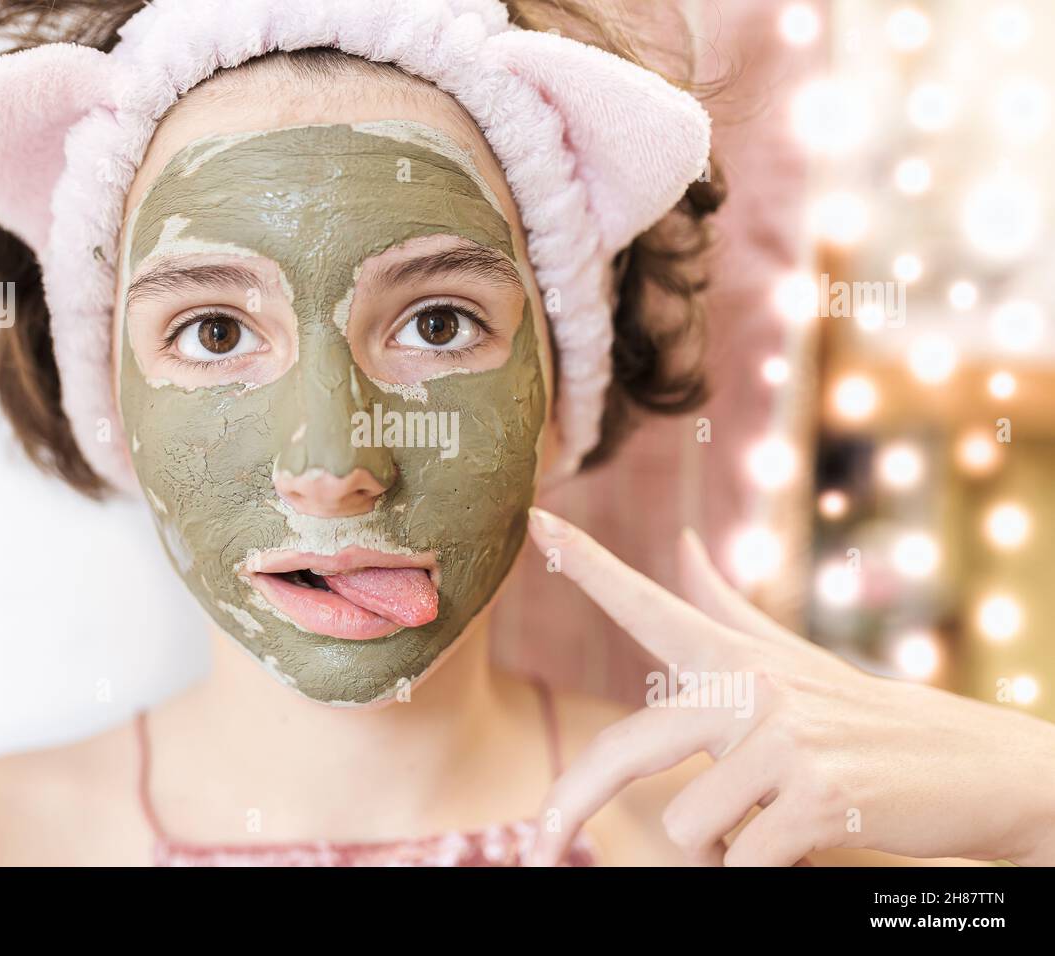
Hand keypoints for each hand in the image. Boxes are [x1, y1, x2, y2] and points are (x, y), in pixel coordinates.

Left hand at [524, 507, 1054, 866]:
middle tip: (537, 847)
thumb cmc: (858, 717)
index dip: (586, 561)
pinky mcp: (818, 796)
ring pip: (685, 827)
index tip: (533, 517)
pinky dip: (758, 869)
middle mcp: (749, 686)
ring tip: (774, 818)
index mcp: (732, 655)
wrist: (970, 764)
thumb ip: (721, 604)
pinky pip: (738, 861)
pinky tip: (804, 841)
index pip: (646, 602)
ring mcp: (784, 739)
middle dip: (567, 806)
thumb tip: (679, 543)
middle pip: (621, 750)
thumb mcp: (785, 657)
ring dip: (718, 845)